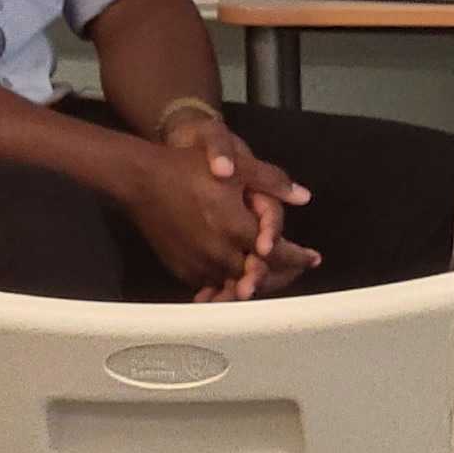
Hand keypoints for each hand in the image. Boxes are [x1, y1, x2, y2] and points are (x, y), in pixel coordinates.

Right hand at [130, 122, 319, 300]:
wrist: (140, 179)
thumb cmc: (189, 168)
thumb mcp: (237, 167)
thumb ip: (272, 182)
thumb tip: (304, 196)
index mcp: (236, 229)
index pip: (278, 253)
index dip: (299, 257)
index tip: (313, 258)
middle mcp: (219, 253)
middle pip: (259, 276)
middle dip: (281, 274)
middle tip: (296, 270)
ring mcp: (197, 264)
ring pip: (235, 285)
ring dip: (255, 282)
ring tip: (270, 277)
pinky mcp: (180, 268)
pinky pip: (211, 284)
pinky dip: (227, 285)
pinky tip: (237, 281)